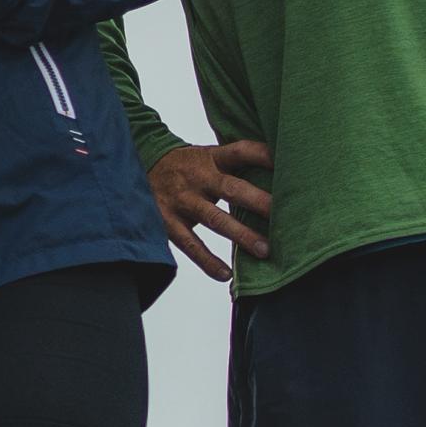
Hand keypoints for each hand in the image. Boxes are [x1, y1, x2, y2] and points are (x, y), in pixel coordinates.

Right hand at [149, 140, 275, 280]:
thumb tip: (280, 171)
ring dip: (240, 234)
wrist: (137, 166)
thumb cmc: (186, 166)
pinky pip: (190, 244)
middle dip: (258, 202)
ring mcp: (181, 200)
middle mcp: (197, 178)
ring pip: (214, 219)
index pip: (240, 152)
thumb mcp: (207, 156)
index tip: (288, 166)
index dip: (263, 156)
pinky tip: (226, 274)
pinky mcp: (167, 221)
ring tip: (264, 250)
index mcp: (209, 158)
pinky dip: (207, 261)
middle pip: (231, 188)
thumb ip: (235, 164)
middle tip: (284, 217)